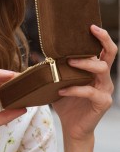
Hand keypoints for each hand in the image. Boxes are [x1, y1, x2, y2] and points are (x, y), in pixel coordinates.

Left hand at [52, 25, 117, 139]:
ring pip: (102, 70)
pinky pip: (90, 92)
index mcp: (95, 70)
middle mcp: (103, 77)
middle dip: (102, 41)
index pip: (104, 50)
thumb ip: (57, 69)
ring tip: (68, 62)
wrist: (72, 125)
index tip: (91, 26)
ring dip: (84, 64)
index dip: (102, 37)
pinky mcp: (102, 102)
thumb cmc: (66, 101)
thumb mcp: (60, 81)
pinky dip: (75, 89)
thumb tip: (39, 56)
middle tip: (89, 32)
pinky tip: (61, 91)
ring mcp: (104, 90)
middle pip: (111, 54)